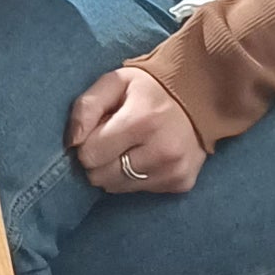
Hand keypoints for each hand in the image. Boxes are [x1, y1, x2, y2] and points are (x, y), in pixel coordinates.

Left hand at [68, 66, 206, 195]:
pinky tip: (148, 156)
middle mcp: (161, 150)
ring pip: (118, 187)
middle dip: (99, 160)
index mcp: (142, 120)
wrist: (201, 97)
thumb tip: (73, 142)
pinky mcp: (181, 182)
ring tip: (131, 147)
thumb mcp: (115, 83)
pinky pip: (140, 191)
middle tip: (114, 140)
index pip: (90, 155)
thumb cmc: (149, 88)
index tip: (99, 131)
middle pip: (101, 176)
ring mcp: (174, 170)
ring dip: (116, 171)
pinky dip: (137, 177)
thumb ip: (86, 106)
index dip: (87, 143)